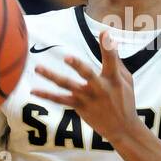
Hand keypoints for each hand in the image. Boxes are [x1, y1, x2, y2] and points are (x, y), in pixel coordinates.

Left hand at [32, 31, 136, 147]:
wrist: (122, 129)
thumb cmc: (125, 101)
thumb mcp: (127, 80)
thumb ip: (116, 62)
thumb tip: (111, 42)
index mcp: (114, 79)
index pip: (111, 59)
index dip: (108, 46)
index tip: (104, 32)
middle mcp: (100, 88)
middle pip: (87, 74)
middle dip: (78, 66)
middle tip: (67, 58)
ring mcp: (88, 98)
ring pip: (67, 86)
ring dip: (52, 76)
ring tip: (38, 68)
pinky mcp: (79, 106)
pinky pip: (60, 100)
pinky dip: (47, 95)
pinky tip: (34, 90)